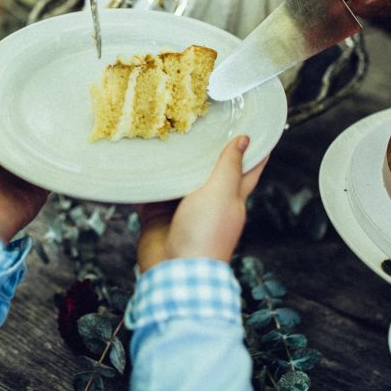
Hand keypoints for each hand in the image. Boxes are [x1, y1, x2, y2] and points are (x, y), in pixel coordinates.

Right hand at [135, 136, 269, 271]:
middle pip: (208, 169)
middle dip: (204, 148)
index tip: (253, 125)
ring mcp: (181, 209)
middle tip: (195, 118)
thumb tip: (245, 140)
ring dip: (171, 161)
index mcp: (231, 197)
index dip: (253, 149)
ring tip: (162, 132)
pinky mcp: (157, 216)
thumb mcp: (222, 192)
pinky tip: (137, 161)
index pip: (247, 168)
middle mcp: (207, 201)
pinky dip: (144, 180)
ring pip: (177, 178)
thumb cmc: (206, 232)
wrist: (174, 271)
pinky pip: (150, 193)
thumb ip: (229, 166)